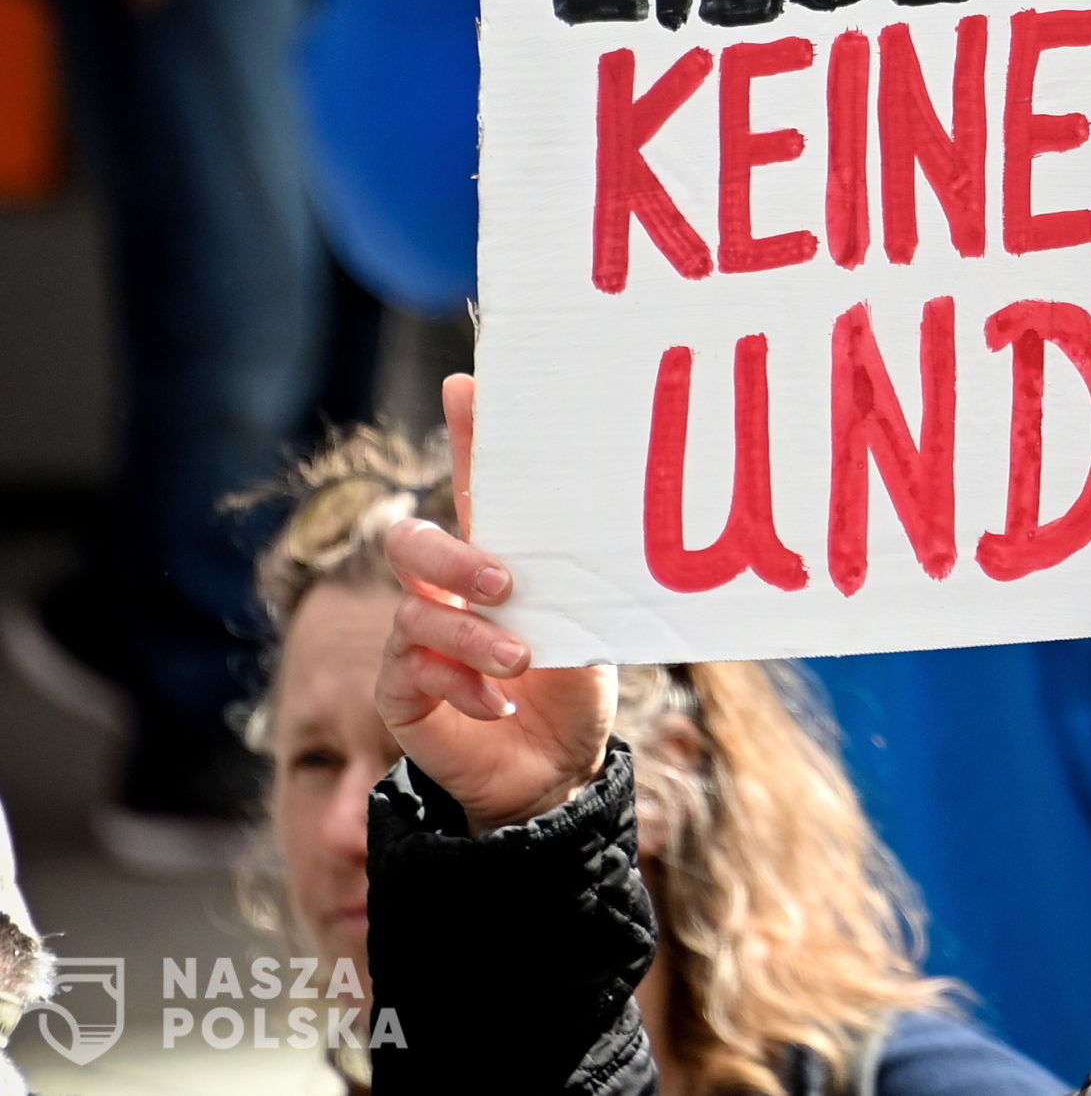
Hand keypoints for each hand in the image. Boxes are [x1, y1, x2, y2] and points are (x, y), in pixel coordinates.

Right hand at [377, 374, 613, 834]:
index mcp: (497, 561)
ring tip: (522, 660)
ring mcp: (420, 641)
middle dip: (454, 557)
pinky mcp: (403, 693)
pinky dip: (460, 685)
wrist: (559, 772)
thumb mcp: (588, 624)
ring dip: (471, 635)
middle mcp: (447, 593)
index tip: (469, 385)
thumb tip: (619, 524)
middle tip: (506, 583)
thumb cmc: (576, 690)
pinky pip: (410, 673)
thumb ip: (579, 582)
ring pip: (414, 611)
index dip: (470, 435)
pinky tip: (499, 702)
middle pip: (413, 541)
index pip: (478, 487)